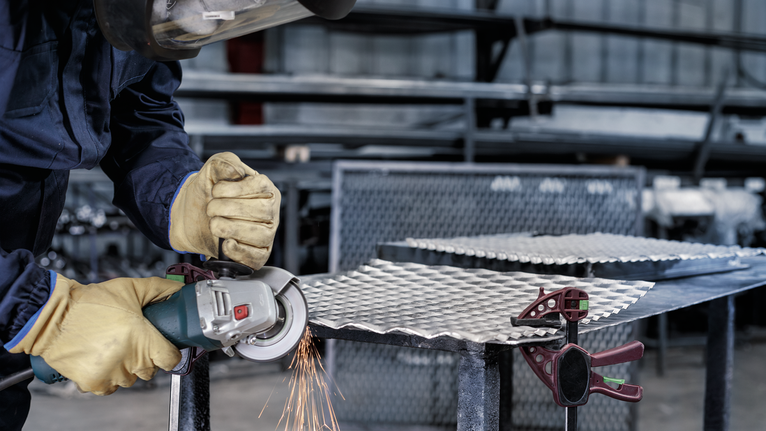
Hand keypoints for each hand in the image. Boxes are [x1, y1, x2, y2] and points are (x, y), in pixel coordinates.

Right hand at [8, 274, 182, 394]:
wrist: (52, 316)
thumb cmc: (90, 303)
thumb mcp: (130, 288)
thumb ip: (160, 289)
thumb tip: (181, 290)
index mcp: (143, 339)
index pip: (170, 359)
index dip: (168, 351)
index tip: (162, 345)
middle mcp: (129, 360)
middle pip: (151, 369)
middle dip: (146, 356)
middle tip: (133, 340)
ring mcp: (111, 374)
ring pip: (131, 378)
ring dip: (126, 367)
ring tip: (113, 346)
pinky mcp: (94, 382)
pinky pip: (110, 387)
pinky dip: (108, 376)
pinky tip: (101, 358)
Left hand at [169, 152, 279, 268]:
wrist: (189, 214)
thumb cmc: (207, 192)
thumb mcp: (213, 169)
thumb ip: (224, 163)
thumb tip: (236, 172)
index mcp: (264, 189)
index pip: (261, 187)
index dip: (237, 189)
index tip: (216, 190)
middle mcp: (269, 211)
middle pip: (262, 211)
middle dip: (230, 209)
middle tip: (211, 208)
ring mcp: (265, 234)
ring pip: (261, 235)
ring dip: (232, 228)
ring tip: (214, 223)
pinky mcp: (256, 254)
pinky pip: (257, 258)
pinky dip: (239, 251)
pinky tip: (225, 243)